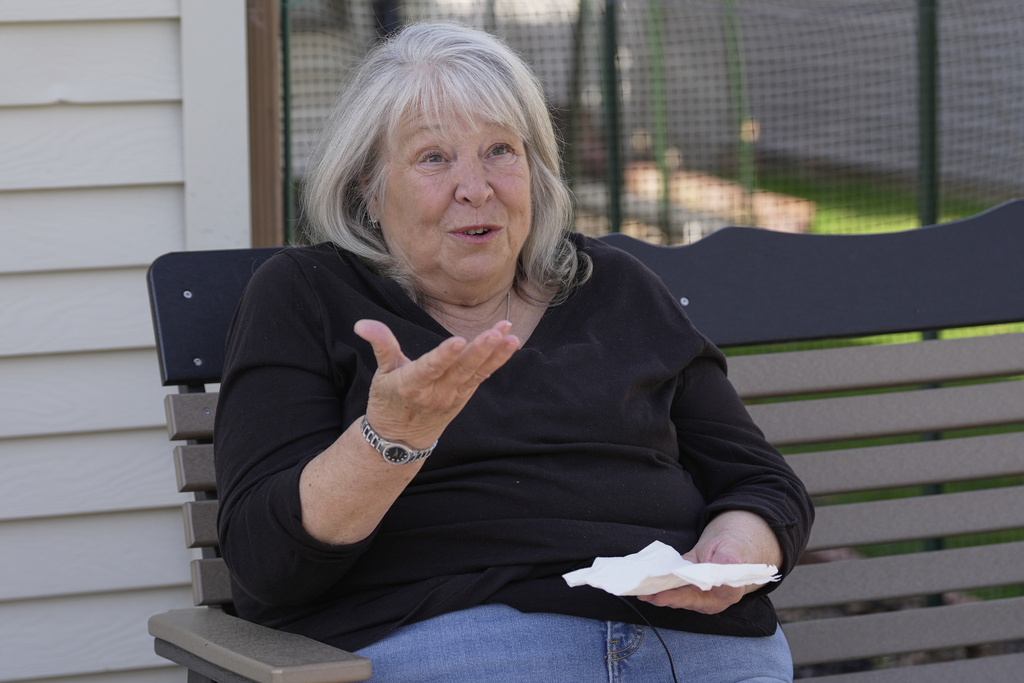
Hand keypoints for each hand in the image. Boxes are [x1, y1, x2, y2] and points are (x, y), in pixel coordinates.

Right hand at [354, 319, 519, 446]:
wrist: (402, 439)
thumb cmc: (389, 400)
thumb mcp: (381, 373)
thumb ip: (380, 345)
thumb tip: (361, 324)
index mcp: (411, 385)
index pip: (429, 369)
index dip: (444, 356)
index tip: (458, 341)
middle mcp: (436, 393)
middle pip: (460, 370)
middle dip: (479, 351)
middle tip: (494, 333)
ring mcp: (454, 395)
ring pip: (476, 372)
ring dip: (494, 353)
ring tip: (508, 334)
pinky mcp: (465, 394)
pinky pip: (483, 375)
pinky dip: (497, 360)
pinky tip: (510, 342)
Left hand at [637, 510, 781, 614]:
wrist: (734, 546)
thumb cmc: (736, 547)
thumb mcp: (734, 548)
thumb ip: (728, 560)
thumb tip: (723, 567)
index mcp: (728, 592)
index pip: (706, 595)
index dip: (686, 596)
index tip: (669, 595)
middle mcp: (712, 599)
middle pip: (687, 600)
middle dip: (667, 598)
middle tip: (650, 594)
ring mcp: (698, 595)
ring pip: (677, 597)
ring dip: (659, 595)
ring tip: (642, 591)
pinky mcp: (686, 588)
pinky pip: (672, 589)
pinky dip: (658, 587)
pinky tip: (644, 585)